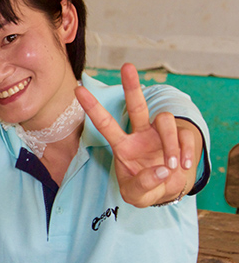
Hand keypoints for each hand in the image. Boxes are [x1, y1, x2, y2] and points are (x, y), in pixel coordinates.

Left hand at [75, 63, 196, 206]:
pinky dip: (185, 151)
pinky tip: (183, 165)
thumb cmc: (146, 189)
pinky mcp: (181, 137)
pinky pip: (185, 136)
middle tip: (126, 66)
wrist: (168, 191)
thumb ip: (143, 186)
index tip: (77, 89)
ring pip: (164, 121)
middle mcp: (140, 134)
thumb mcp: (137, 196)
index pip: (105, 124)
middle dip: (131, 86)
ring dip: (169, 143)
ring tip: (171, 166)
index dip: (92, 107)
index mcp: (122, 145)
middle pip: (136, 106)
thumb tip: (161, 169)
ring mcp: (160, 134)